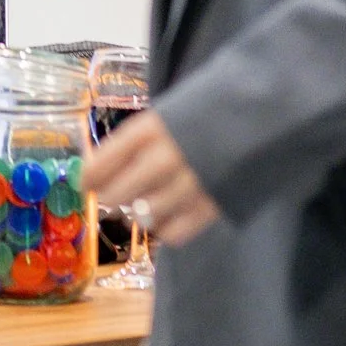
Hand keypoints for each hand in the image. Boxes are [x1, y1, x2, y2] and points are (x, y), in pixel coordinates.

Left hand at [87, 109, 221, 247]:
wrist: (262, 116)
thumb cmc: (207, 113)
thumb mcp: (168, 114)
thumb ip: (140, 140)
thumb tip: (102, 168)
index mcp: (152, 128)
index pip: (107, 159)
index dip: (91, 175)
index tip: (83, 184)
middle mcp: (167, 157)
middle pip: (120, 193)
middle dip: (109, 199)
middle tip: (109, 200)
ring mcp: (191, 184)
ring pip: (145, 215)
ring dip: (137, 214)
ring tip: (141, 206)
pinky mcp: (213, 205)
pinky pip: (176, 232)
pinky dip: (165, 230)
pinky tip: (167, 219)